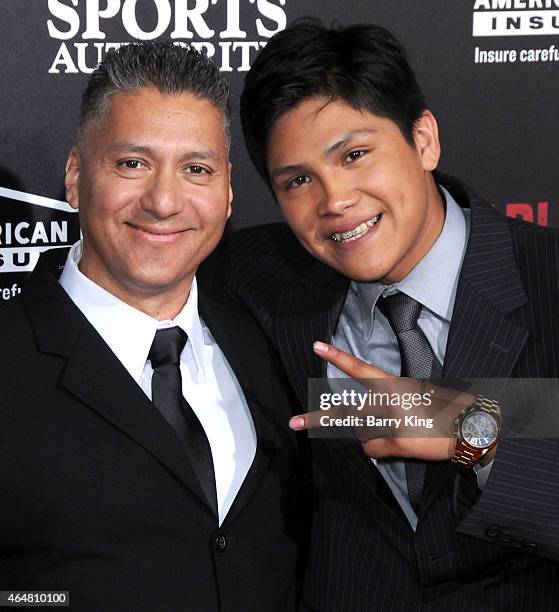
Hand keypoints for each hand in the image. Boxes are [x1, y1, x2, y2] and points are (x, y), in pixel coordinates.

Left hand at [290, 341, 476, 461]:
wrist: (468, 427)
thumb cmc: (444, 407)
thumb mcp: (416, 393)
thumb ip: (389, 401)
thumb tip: (368, 419)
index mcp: (393, 384)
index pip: (360, 368)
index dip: (338, 357)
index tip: (317, 346)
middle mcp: (386, 403)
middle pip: (344, 412)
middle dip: (317, 419)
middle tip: (294, 421)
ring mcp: (387, 425)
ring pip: (361, 434)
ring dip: (370, 435)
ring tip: (396, 431)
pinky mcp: (393, 444)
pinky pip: (373, 450)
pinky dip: (379, 449)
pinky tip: (398, 444)